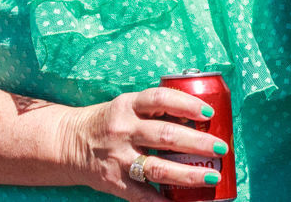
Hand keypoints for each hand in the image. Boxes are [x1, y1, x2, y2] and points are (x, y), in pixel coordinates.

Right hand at [60, 87, 228, 201]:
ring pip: (158, 168)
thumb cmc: (110, 122)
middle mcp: (123, 130)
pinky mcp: (114, 182)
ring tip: (211, 177)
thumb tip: (202, 117)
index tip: (209, 113)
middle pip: (166, 136)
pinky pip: (143, 195)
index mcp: (129, 105)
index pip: (161, 99)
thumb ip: (157, 109)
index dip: (187, 104)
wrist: (69, 143)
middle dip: (198, 143)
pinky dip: (164, 201)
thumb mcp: (128, 106)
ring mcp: (118, 158)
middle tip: (221, 148)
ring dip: (188, 174)